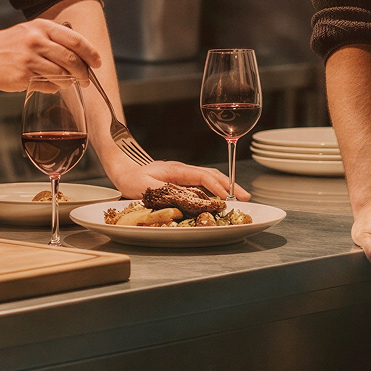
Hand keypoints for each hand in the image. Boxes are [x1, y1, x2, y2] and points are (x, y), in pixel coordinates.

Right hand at [0, 17, 102, 91]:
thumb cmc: (11, 44)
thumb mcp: (32, 31)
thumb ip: (54, 38)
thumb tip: (81, 54)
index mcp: (42, 27)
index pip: (75, 40)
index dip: (90, 53)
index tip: (97, 62)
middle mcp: (36, 41)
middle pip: (71, 59)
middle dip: (84, 72)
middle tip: (87, 79)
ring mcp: (28, 59)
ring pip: (61, 75)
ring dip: (69, 82)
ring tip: (68, 82)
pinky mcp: (22, 76)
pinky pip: (48, 86)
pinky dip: (54, 87)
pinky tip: (50, 85)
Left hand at [109, 158, 248, 202]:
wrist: (125, 170)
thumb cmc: (133, 179)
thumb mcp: (146, 187)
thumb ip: (165, 192)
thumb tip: (185, 200)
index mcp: (178, 170)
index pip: (203, 176)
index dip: (216, 187)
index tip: (226, 198)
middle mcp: (185, 171)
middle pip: (213, 175)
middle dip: (230, 185)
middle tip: (245, 197)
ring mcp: (185, 175)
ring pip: (210, 178)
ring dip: (226, 187)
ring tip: (240, 197)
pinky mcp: (183, 181)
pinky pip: (203, 184)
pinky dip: (216, 189)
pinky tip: (222, 197)